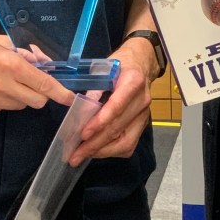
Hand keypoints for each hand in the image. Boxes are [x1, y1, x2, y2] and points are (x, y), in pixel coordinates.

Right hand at [0, 23, 74, 116]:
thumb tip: (44, 61)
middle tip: (30, 79)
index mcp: (9, 64)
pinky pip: (3, 108)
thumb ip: (25, 51)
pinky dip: (4, 100)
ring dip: (21, 95)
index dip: (60, 93)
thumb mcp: (0, 40)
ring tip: (4, 79)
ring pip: (21, 105)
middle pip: (37, 101)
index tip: (71, 98)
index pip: (43, 84)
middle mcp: (2, 86)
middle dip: (40, 92)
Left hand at [68, 38, 153, 166]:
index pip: (117, 106)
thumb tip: (79, 112)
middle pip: (118, 128)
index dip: (100, 122)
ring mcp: (144, 114)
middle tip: (74, 155)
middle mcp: (142, 100)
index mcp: (133, 81)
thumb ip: (93, 88)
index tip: (83, 134)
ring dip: (102, 151)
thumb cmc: (119, 64)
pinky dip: (111, 151)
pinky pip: (129, 144)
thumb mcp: (103, 68)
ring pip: (126, 141)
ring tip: (82, 156)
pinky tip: (96, 151)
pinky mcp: (143, 124)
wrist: (141, 64)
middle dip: (95, 144)